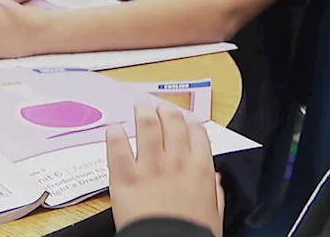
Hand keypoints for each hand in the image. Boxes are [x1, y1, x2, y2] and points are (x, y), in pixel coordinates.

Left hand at [106, 103, 224, 236]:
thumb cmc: (192, 235)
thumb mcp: (214, 214)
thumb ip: (215, 192)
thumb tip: (215, 180)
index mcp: (201, 169)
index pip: (198, 133)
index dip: (190, 121)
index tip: (186, 118)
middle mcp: (176, 161)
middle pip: (172, 123)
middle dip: (165, 110)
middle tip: (159, 106)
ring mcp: (150, 167)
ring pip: (146, 127)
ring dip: (142, 113)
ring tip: (139, 105)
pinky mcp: (125, 177)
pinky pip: (117, 148)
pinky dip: (115, 135)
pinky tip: (113, 128)